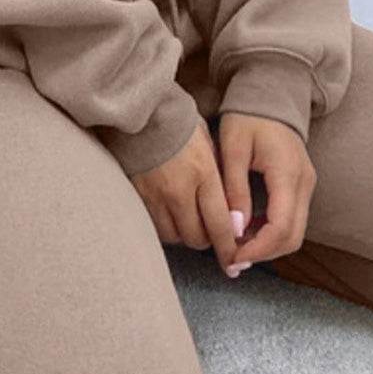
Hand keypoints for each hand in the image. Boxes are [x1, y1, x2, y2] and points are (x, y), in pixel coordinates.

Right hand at [130, 117, 241, 276]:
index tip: (235, 261)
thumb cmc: (179, 123)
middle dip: (208, 241)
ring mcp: (155, 196)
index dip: (229, 248)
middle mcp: (180, 191)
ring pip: (175, 237)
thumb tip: (228, 208)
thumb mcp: (209, 145)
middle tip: (211, 233)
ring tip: (189, 221)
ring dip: (185, 234)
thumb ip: (218, 177)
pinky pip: (154, 227)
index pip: (221, 225)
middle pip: (198, 238)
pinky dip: (165, 227)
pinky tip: (170, 215)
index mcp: (203, 175)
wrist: (140, 111)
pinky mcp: (137, 197)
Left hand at [216, 112, 316, 266]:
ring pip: (295, 232)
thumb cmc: (248, 117)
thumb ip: (235, 189)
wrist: (271, 94)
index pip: (280, 227)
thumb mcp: (233, 149)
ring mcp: (306, 184)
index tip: (232, 257)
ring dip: (268, 246)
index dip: (257, 249)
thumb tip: (235, 228)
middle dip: (263, 254)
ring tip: (236, 248)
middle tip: (232, 260)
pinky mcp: (302, 185)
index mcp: (287, 173)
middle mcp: (304, 183)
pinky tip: (248, 230)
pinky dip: (272, 232)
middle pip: (292, 237)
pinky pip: (292, 219)